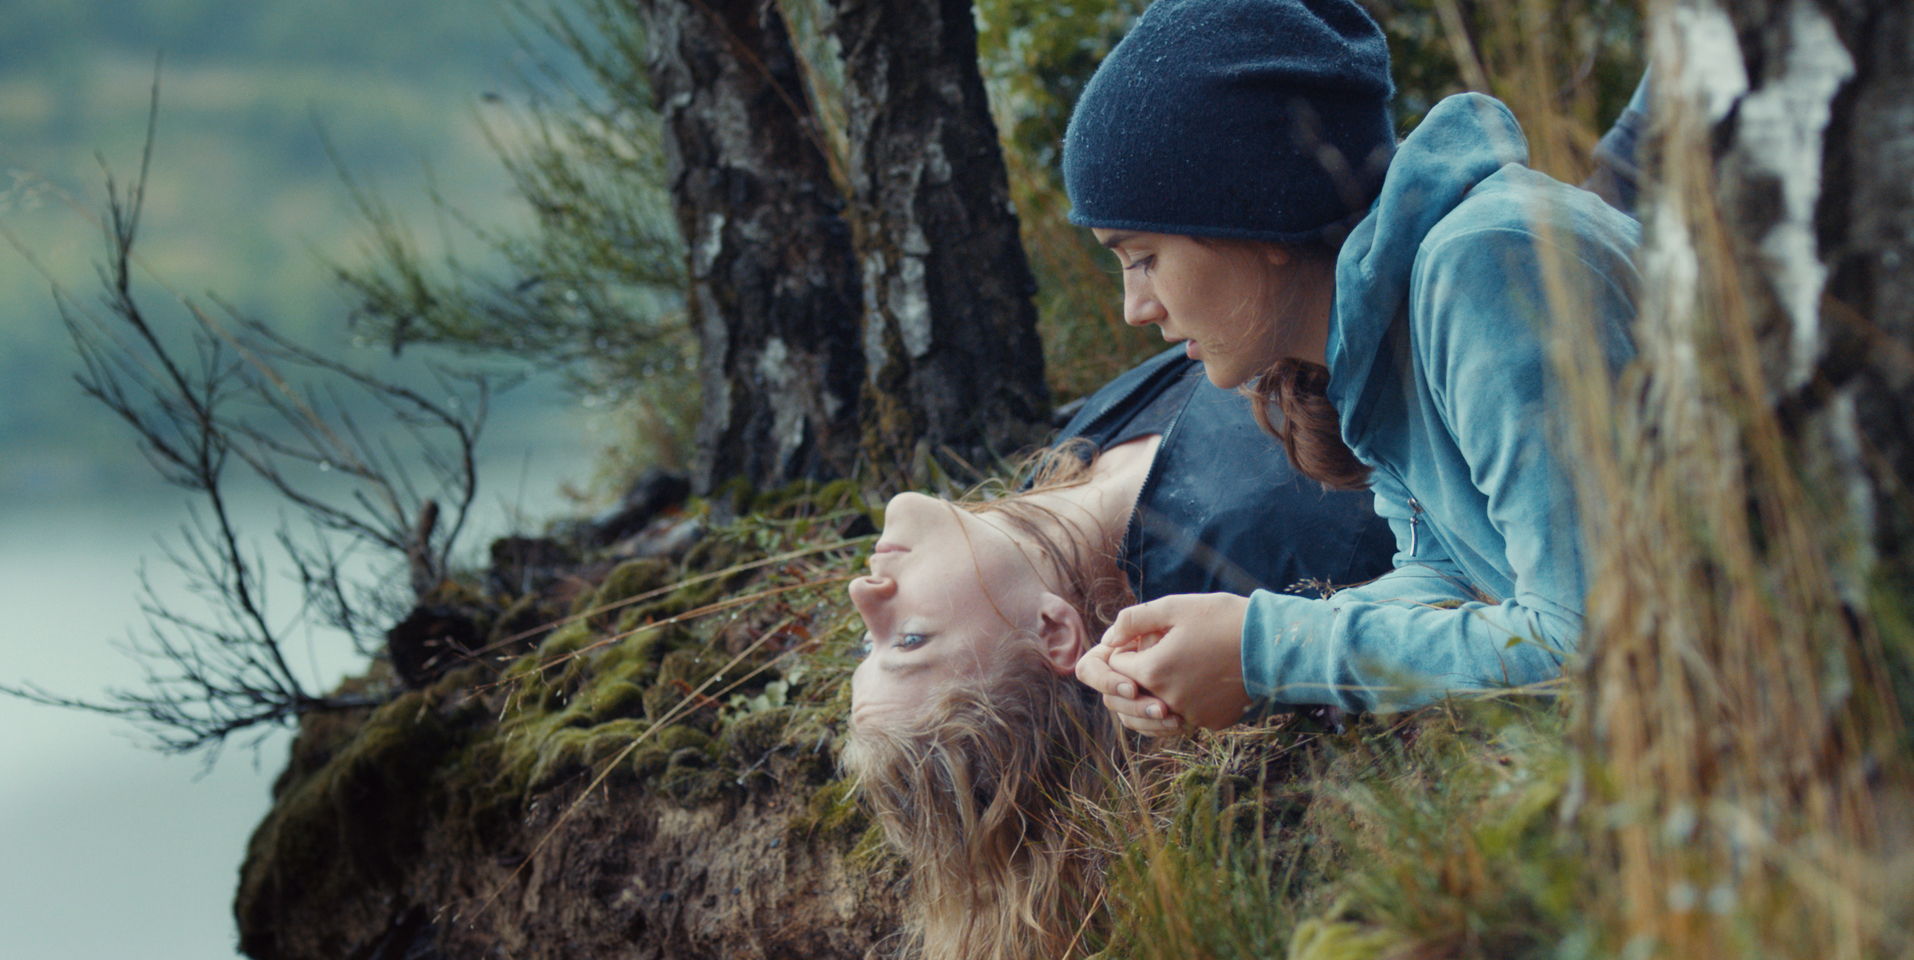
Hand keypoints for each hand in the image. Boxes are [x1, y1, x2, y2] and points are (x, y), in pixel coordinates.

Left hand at [1075, 593, 1253, 734]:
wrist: (1274, 645)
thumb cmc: (1224, 620)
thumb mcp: (1175, 607)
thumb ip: (1134, 620)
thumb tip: (1109, 637)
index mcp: (1153, 671)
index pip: (1116, 666)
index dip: (1126, 649)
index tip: (1146, 637)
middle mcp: (1168, 701)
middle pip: (1130, 695)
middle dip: (1135, 675)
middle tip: (1158, 653)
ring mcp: (1191, 716)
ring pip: (1155, 711)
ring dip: (1156, 694)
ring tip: (1176, 669)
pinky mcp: (1211, 723)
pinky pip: (1183, 719)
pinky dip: (1183, 704)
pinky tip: (1198, 682)